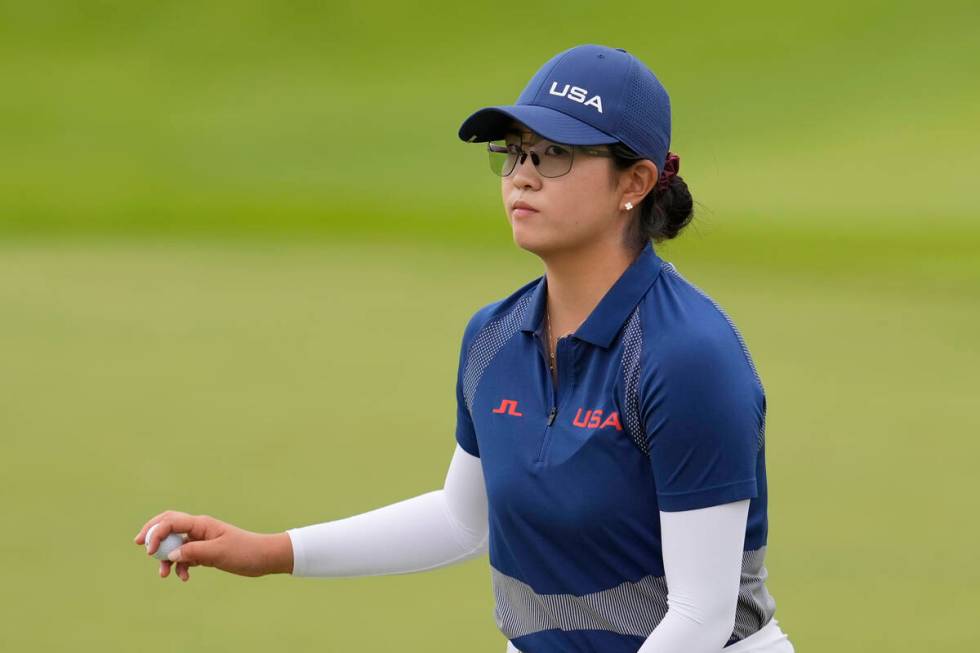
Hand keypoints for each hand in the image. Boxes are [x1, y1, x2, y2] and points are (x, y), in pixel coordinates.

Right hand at [133, 510, 292, 580]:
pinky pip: (185, 556)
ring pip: (175, 544)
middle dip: (152, 533)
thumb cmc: (244, 551)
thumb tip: (170, 555)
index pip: (171, 521)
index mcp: (201, 524)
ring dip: (166, 558)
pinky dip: (181, 566)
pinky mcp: (205, 551)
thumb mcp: (218, 553)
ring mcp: (201, 540)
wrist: (264, 558)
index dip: (155, 533)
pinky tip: (184, 577)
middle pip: (169, 525)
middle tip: (137, 543)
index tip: (148, 551)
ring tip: (163, 575)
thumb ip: (193, 552)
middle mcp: (199, 529)